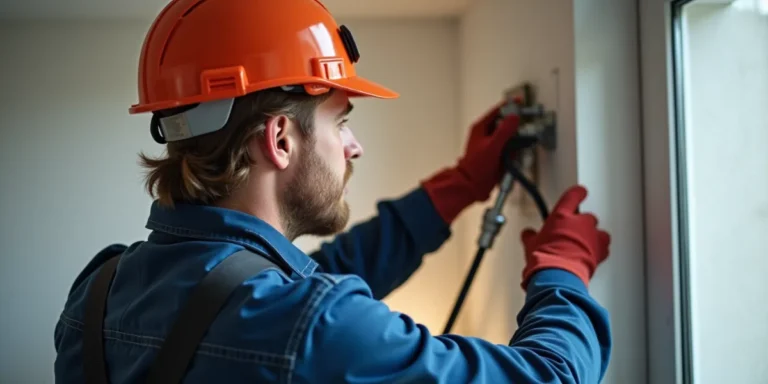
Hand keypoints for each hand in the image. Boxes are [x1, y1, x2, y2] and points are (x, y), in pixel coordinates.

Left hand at [422, 102, 519, 223]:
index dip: (509, 105)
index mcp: (481, 128)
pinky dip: (513, 152)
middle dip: (515, 128)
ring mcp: (491, 144)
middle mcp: (486, 134)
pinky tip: (512, 159)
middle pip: (505, 124)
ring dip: (515, 142)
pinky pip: (509, 149)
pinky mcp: (496, 154)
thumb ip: (504, 131)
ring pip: (509, 137)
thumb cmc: (475, 167)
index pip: (497, 111)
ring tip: (514, 150)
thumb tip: (514, 117)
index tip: (520, 102)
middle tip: (522, 130)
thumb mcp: (492, 146)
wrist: (472, 186)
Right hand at [520, 185, 610, 288]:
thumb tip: (527, 234)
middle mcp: (580, 222)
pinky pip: (605, 247)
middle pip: (587, 217)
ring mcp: (592, 236)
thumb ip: (531, 236)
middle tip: (572, 234)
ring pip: (599, 231)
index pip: (572, 196)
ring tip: (585, 246)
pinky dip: (600, 250)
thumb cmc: (545, 258)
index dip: (578, 193)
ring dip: (594, 237)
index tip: (581, 192)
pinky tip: (592, 256)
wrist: (558, 274)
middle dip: (582, 225)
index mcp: (561, 216)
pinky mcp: (601, 251)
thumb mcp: (531, 244)